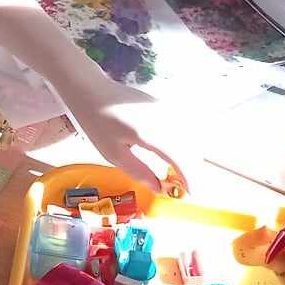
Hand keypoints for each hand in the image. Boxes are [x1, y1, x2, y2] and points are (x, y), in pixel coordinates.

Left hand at [62, 78, 194, 192]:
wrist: (93, 91)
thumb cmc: (98, 122)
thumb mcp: (114, 153)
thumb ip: (139, 171)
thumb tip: (159, 188)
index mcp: (149, 132)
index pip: (179, 158)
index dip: (189, 177)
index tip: (191, 193)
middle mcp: (163, 118)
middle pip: (189, 147)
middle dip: (191, 168)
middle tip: (181, 186)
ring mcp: (165, 109)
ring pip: (188, 137)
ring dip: (188, 156)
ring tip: (175, 173)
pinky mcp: (163, 105)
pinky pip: (181, 127)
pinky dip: (182, 143)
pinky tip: (170, 154)